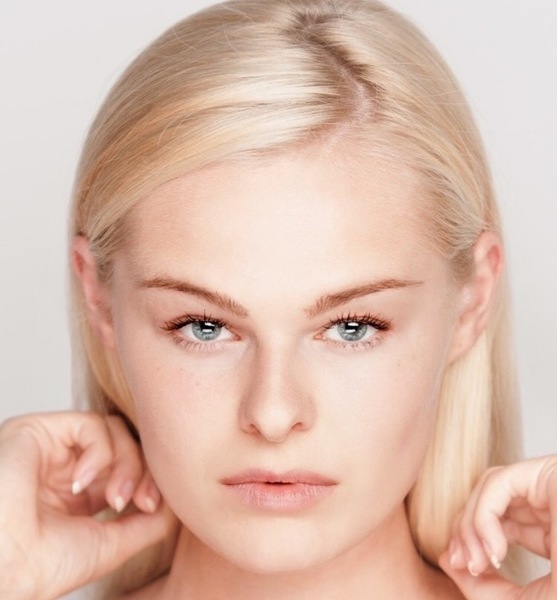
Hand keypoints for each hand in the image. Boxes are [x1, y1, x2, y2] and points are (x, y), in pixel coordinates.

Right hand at [0, 411, 170, 599]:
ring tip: (114, 497)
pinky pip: (92, 425)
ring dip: (125, 463)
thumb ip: (148, 522)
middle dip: (142, 471)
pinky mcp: (40, 430)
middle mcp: (67, 467)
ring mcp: (54, 448)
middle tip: (141, 501)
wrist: (2, 569)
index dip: (148, 481)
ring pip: (114, 431)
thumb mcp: (113, 543)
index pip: (128, 468)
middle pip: (126, 446)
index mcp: (79, 494)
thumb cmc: (44, 566)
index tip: (151, 507)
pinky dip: (100, 453)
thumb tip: (178, 503)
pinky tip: (82, 484)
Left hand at [439, 456, 556, 598]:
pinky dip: (484, 516)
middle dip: (465, 534)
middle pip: (488, 505)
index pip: (499, 528)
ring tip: (479, 562)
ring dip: (471, 525)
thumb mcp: (542, 598)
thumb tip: (450, 563)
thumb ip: (495, 591)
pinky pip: (497, 483)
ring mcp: (548, 486)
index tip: (457, 567)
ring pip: (487, 491)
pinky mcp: (546, 472)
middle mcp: (549, 505)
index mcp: (553, 532)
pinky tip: (495, 549)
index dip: (472, 544)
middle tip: (460, 563)